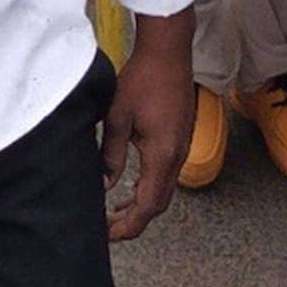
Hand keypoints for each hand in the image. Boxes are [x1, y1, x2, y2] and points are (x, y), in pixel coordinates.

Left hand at [99, 12, 193, 241]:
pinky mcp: (180, 138)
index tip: (108, 234)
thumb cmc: (143, 78)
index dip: (128, 225)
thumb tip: (104, 184)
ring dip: (142, 204)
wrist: (169, 51)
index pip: (147, 205)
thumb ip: (110, 155)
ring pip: (164, 190)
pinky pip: (167, 174)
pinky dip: (149, 187)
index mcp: (161, 154)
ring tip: (116, 210)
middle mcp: (176, 156)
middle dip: (134, 220)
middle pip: (159, 203)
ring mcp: (182, 147)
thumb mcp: (117, 117)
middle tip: (108, 227)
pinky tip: (131, 185)